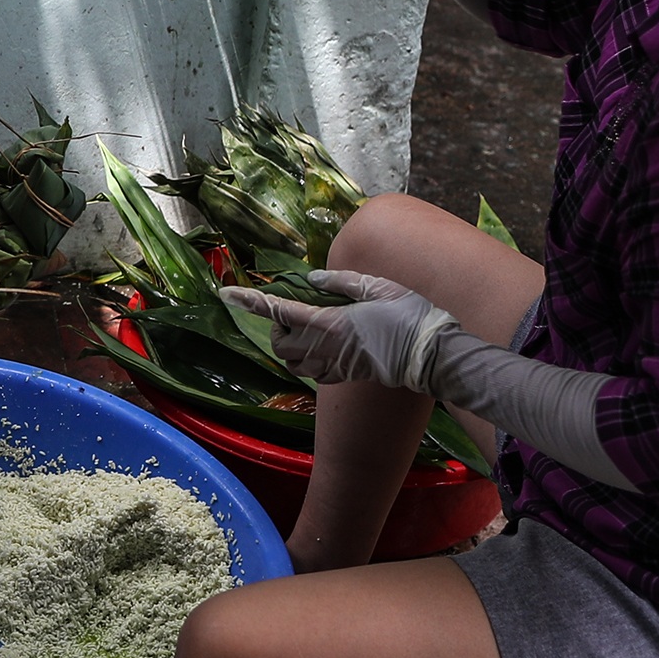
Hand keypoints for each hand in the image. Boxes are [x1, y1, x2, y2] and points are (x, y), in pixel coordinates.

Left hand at [218, 269, 455, 389]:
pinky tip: (323, 345)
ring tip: (305, 327)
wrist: (430, 355)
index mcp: (329, 323)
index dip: (250, 302)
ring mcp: (334, 366)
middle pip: (280, 343)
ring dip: (289, 345)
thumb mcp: (375, 286)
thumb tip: (310, 281)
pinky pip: (311, 373)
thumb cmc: (407, 315)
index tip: (228, 295)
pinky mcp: (344, 376)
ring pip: (292, 362)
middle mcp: (325, 349)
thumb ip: (339, 282)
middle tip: (291, 309)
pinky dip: (306, 360)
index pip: (278, 311)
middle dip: (276, 327)